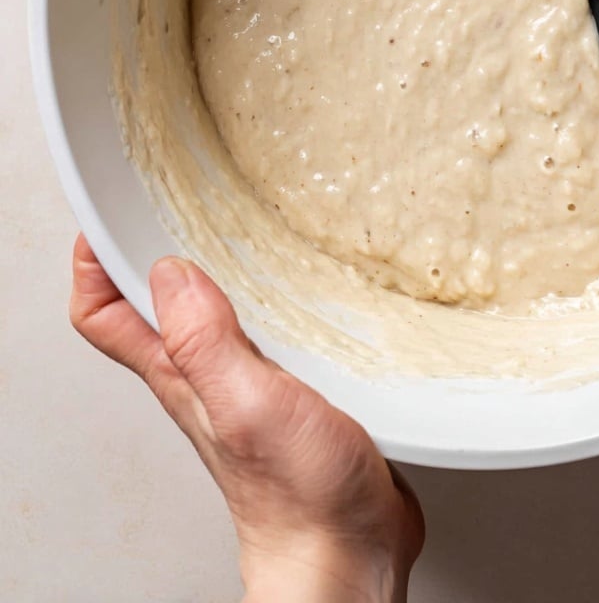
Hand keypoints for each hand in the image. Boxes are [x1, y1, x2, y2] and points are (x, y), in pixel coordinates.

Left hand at [70, 236, 423, 601]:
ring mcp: (249, 385)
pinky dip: (273, 303)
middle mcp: (206, 377)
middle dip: (153, 253)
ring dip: (217, 273)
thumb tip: (171, 274)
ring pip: (216, 315)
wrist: (346, 549)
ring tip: (228, 229)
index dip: (94, 264)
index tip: (106, 219)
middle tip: (168, 206)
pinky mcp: (295, 391)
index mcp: (180, 374)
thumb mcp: (243, 404)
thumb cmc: (296, 495)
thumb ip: (204, 340)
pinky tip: (296, 290)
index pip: (106, 315)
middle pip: (157, 306)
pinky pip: (270, 333)